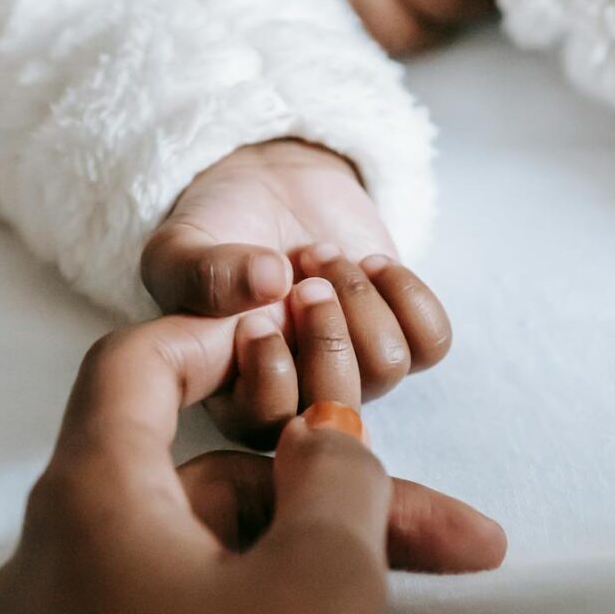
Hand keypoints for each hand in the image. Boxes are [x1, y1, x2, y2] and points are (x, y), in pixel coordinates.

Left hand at [0, 300, 550, 613]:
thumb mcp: (321, 589)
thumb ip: (335, 483)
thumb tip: (322, 436)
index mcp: (89, 511)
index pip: (131, 373)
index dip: (216, 336)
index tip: (289, 331)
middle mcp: (64, 579)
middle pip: (231, 515)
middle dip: (372, 545)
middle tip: (482, 558)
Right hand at [141, 137, 450, 442]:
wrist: (270, 186)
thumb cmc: (217, 230)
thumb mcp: (182, 247)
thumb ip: (202, 272)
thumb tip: (270, 283)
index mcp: (236, 394)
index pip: (267, 427)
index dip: (272, 374)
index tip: (256, 318)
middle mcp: (300, 395)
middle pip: (338, 406)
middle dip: (326, 334)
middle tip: (304, 280)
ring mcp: (355, 369)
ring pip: (387, 368)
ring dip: (359, 298)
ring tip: (324, 256)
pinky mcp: (400, 335)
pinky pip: (432, 341)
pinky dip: (406, 293)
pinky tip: (371, 264)